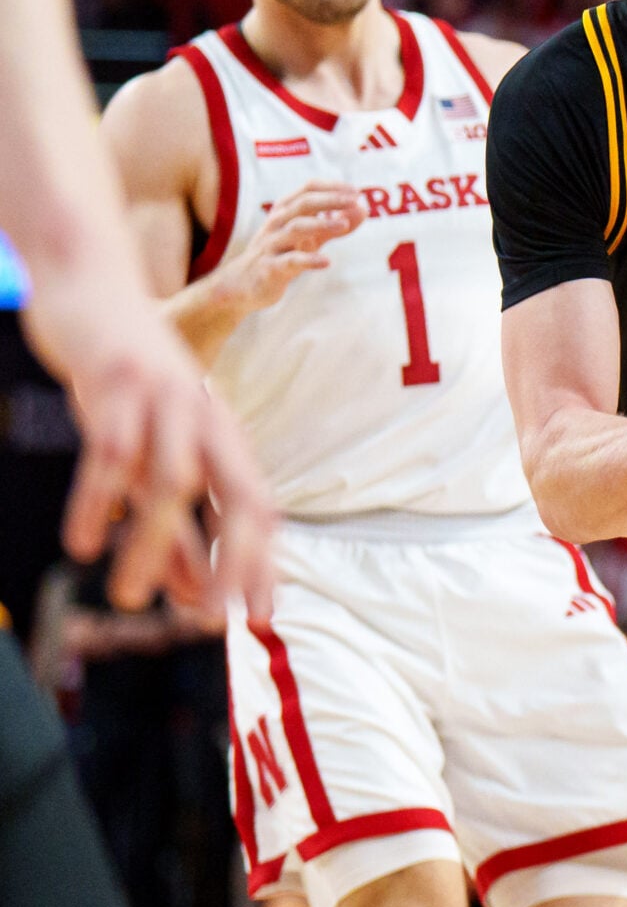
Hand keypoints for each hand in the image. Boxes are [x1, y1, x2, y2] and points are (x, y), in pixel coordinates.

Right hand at [24, 255, 277, 620]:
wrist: (90, 285)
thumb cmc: (125, 382)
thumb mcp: (153, 450)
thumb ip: (178, 523)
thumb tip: (194, 598)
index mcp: (223, 437)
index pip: (260, 508)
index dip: (264, 563)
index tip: (258, 617)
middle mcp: (206, 419)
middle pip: (239, 496)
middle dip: (233, 561)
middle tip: (212, 621)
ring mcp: (164, 399)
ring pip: (170, 483)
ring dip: (153, 545)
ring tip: (126, 598)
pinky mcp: (115, 382)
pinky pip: (110, 451)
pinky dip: (98, 499)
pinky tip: (83, 543)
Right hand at [206, 180, 364, 314]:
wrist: (242, 285)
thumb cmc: (280, 254)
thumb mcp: (308, 238)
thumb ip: (333, 224)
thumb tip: (362, 209)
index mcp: (285, 211)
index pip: (307, 190)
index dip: (332, 188)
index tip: (356, 191)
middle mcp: (277, 223)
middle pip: (303, 204)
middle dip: (329, 200)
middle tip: (355, 200)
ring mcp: (272, 245)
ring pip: (295, 228)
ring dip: (321, 224)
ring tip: (343, 224)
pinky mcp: (270, 268)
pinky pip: (289, 261)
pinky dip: (308, 260)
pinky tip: (326, 262)